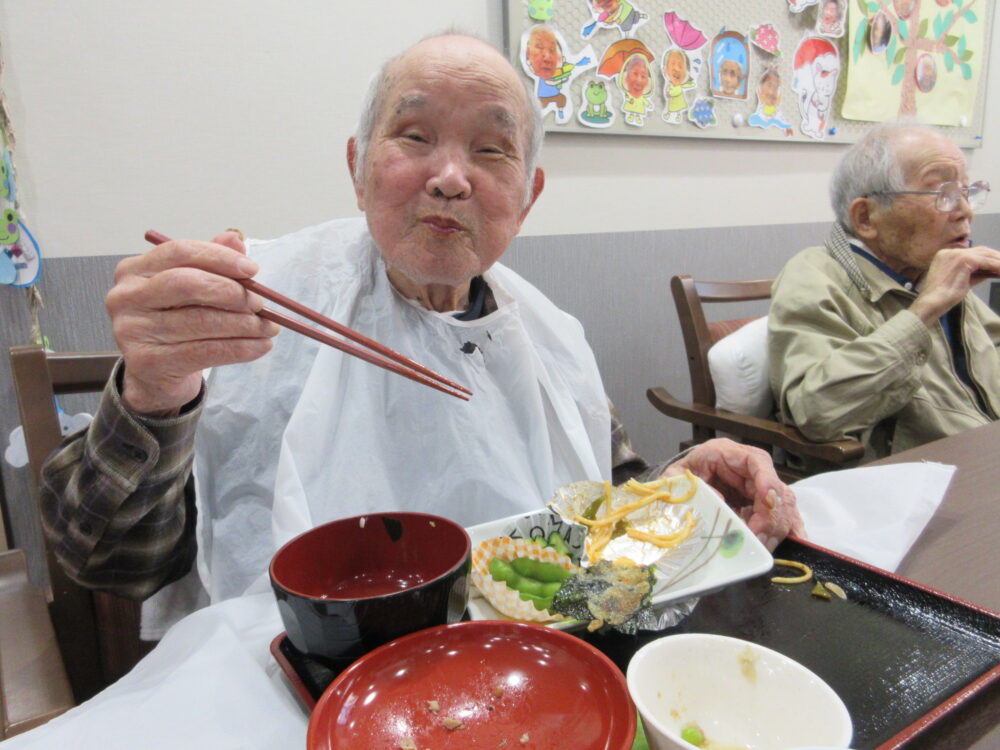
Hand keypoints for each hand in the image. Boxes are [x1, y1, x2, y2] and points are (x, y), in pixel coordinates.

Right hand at [106, 231, 279, 415]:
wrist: (155, 375)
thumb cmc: (176, 324)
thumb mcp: (190, 290)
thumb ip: (210, 263)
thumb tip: (235, 239)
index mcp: (135, 270)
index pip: (180, 252)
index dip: (220, 258)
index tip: (252, 269)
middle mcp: (126, 297)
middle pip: (187, 284)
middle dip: (231, 292)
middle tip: (260, 304)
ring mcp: (132, 331)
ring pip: (200, 321)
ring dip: (244, 325)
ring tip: (268, 328)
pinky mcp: (148, 362)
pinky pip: (205, 352)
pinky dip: (240, 348)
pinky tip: (260, 346)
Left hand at [661, 438, 805, 551]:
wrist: (680, 483)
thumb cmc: (679, 477)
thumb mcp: (674, 478)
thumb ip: (688, 486)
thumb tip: (719, 499)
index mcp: (727, 453)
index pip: (757, 461)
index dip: (767, 480)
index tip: (766, 501)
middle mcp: (748, 468)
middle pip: (775, 488)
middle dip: (770, 516)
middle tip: (757, 537)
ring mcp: (758, 486)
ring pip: (783, 504)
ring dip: (776, 527)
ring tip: (762, 545)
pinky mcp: (761, 503)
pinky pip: (784, 515)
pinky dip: (788, 528)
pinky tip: (789, 541)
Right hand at [910, 245, 999, 323]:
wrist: (932, 302)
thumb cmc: (942, 296)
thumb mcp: (961, 281)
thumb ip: (974, 273)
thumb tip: (991, 271)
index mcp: (946, 255)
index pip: (973, 253)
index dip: (989, 258)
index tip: (998, 266)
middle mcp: (950, 252)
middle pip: (981, 251)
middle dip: (996, 258)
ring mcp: (957, 254)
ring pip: (986, 255)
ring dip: (998, 263)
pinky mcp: (964, 260)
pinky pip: (986, 262)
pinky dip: (997, 267)